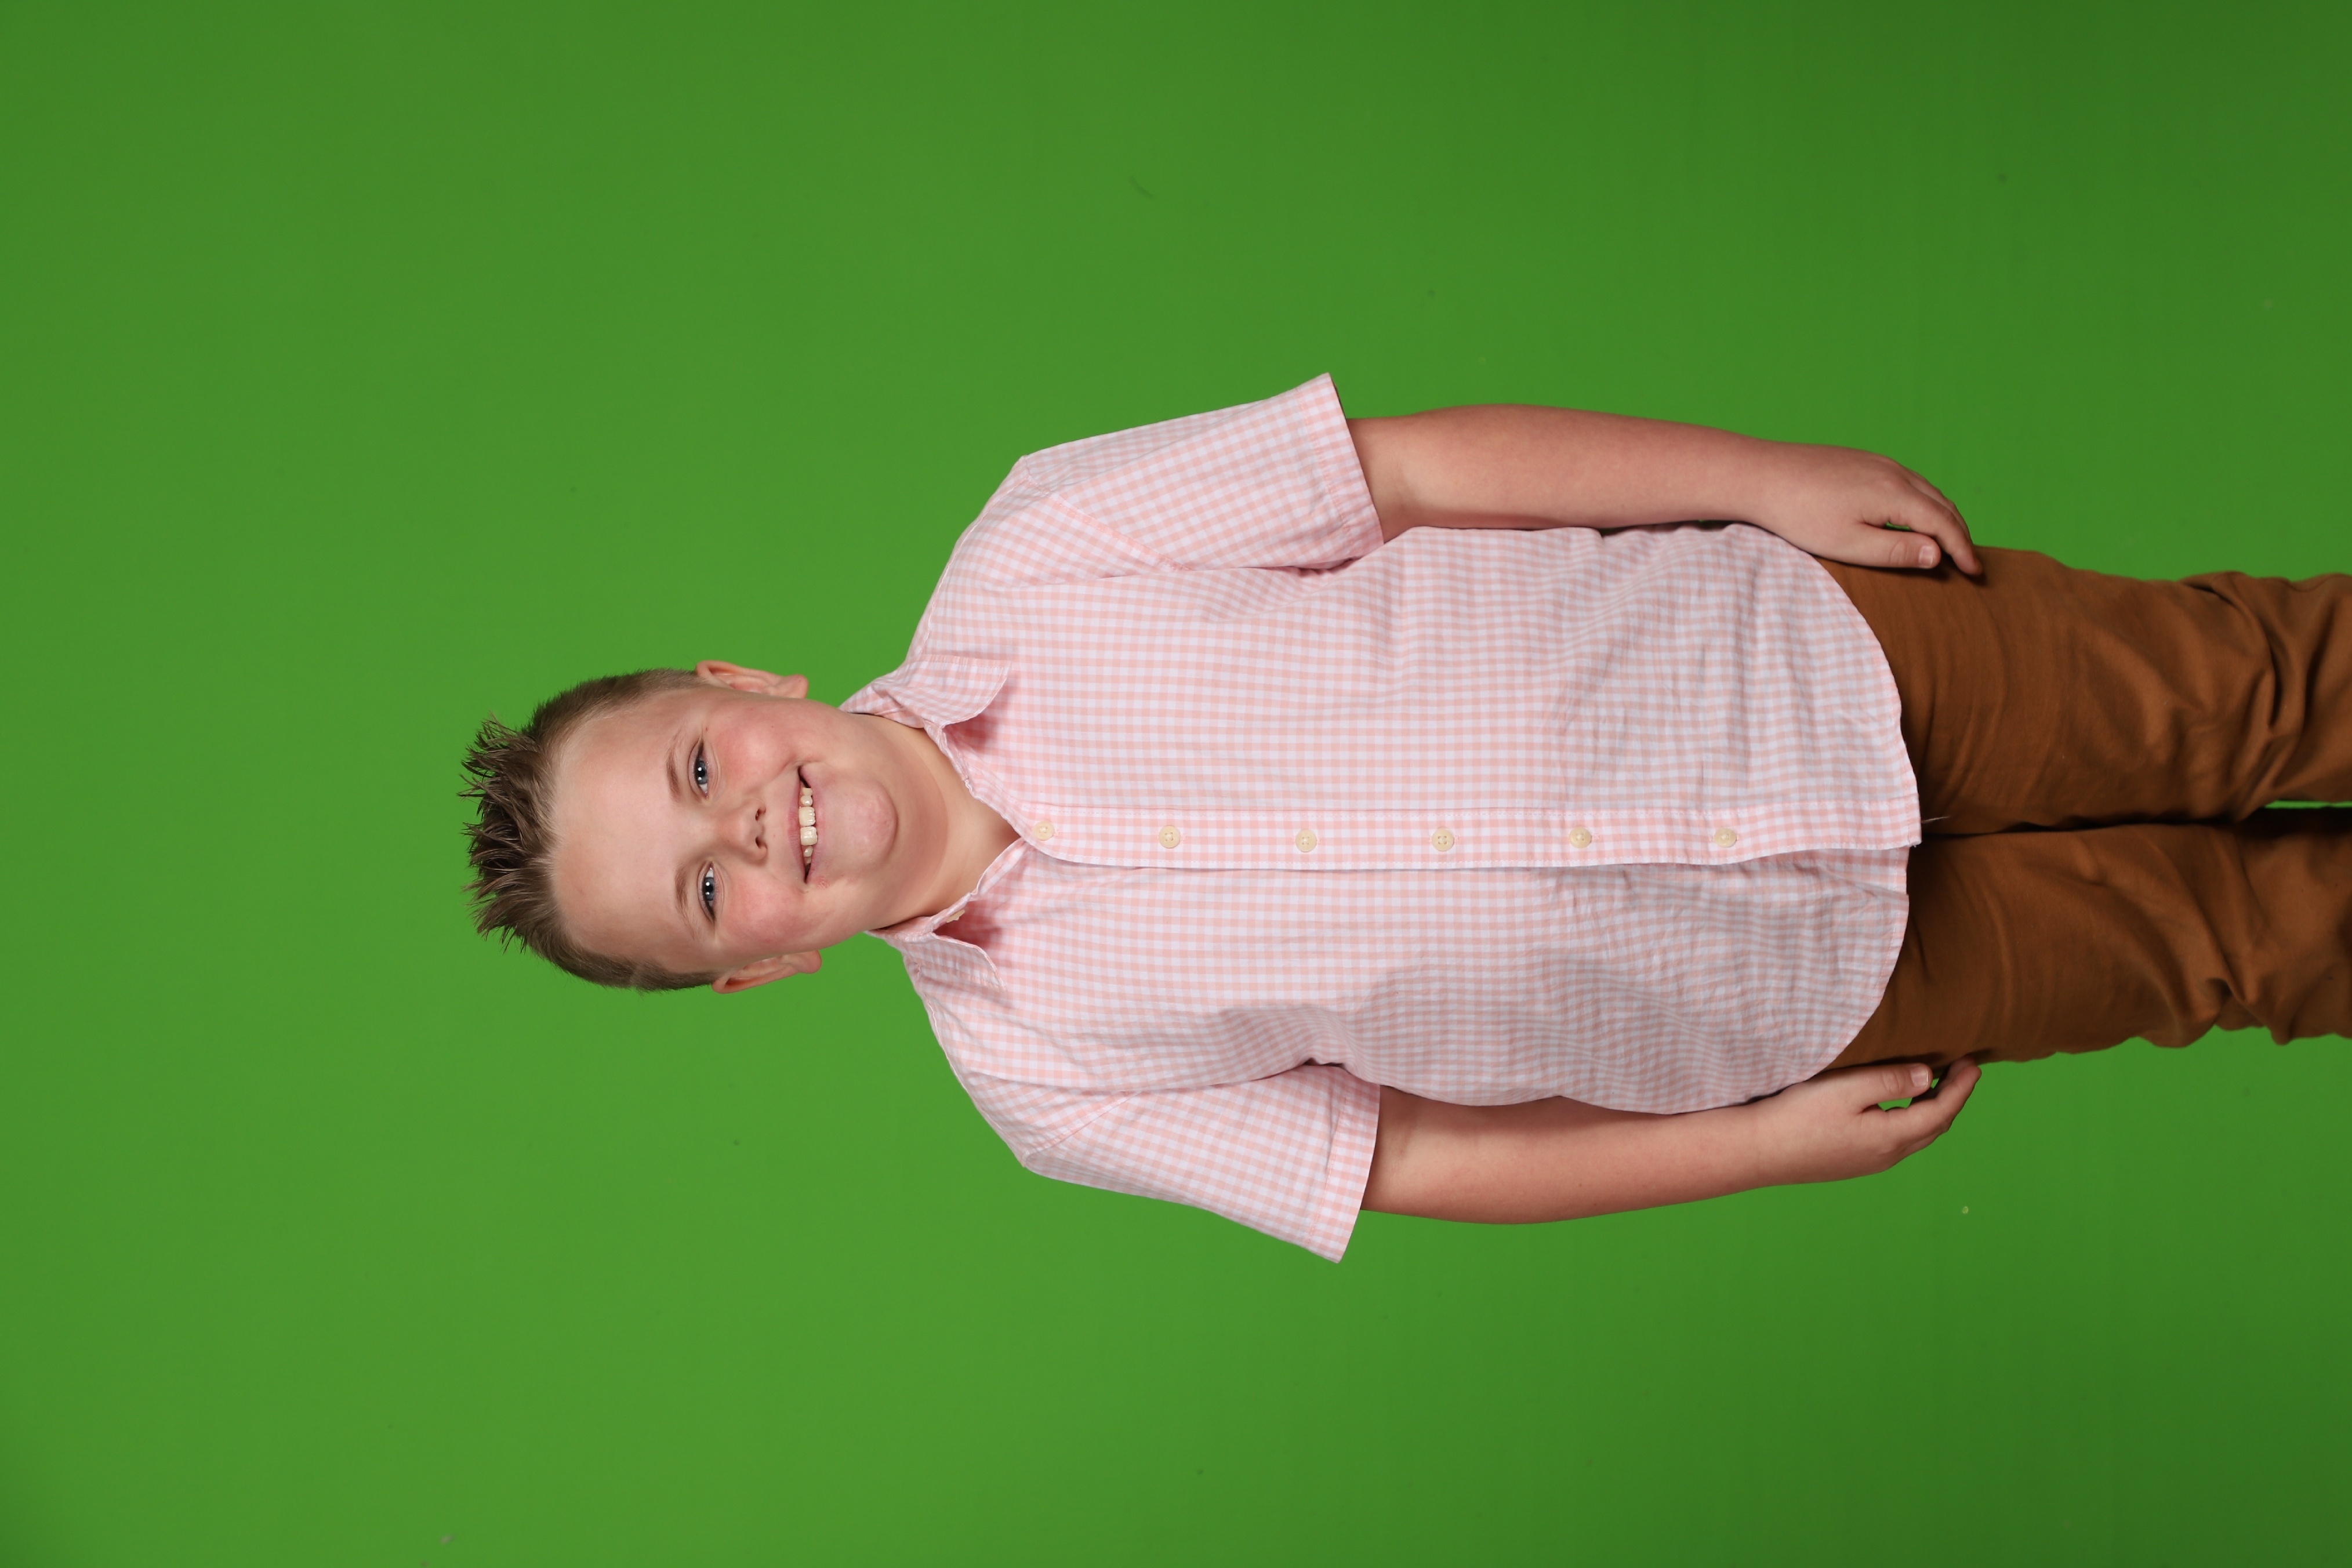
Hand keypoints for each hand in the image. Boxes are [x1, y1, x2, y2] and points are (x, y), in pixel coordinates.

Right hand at [1743, 1059, 1980, 1185]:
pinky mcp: (1853, 1162)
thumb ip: (1890, 1081)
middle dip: (1953, 1098)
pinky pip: (1897, 1140)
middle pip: (1934, 1126)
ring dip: (1932, 1110)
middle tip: (1962, 1069)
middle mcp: (1887, 1155)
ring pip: (1916, 1135)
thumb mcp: (1846, 1089)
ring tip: (1936, 1083)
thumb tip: (1928, 1077)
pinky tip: (1900, 1105)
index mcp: (1891, 1137)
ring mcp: (1869, 1162)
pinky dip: (1911, 1119)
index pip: (1941, 1111)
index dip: (1962, 1087)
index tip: (1974, 1063)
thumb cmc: (1798, 1116)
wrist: (1758, 1151)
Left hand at [1748, 443, 1979, 574]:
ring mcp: (1878, 461)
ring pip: (1926, 490)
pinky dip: (1923, 501)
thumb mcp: (1849, 543)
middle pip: (1942, 503)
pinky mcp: (1863, 459)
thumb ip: (1896, 550)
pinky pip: (1907, 481)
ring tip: (1949, 542)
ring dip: (1943, 516)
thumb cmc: (1800, 514)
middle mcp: (1893, 471)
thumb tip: (1938, 554)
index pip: (1943, 523)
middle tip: (1969, 561)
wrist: (1761, 475)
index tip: (1975, 572)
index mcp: (1895, 493)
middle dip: (1960, 533)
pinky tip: (1915, 516)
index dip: (1963, 549)